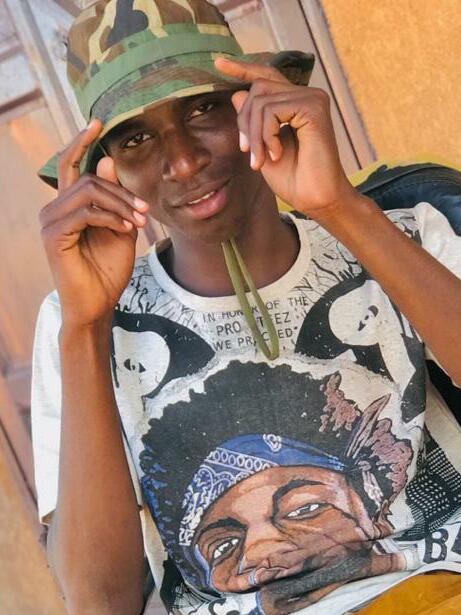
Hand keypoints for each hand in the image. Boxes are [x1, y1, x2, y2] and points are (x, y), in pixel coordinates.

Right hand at [39, 120, 149, 327]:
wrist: (99, 303)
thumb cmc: (108, 269)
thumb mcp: (120, 228)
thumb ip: (115, 198)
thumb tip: (108, 160)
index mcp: (69, 205)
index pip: (70, 165)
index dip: (81, 141)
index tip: (97, 122)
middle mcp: (54, 209)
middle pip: (89, 179)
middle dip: (122, 193)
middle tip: (145, 212)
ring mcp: (51, 222)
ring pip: (88, 192)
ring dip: (120, 205)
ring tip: (139, 223)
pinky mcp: (54, 236)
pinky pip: (85, 213)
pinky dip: (110, 218)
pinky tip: (126, 230)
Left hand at [214, 58, 357, 216]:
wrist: (315, 199)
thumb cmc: (293, 179)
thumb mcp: (262, 147)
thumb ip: (252, 121)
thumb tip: (237, 93)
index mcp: (296, 102)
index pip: (266, 76)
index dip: (242, 68)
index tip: (218, 63)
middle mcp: (306, 95)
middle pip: (257, 88)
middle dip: (245, 122)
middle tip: (248, 152)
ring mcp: (312, 98)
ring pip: (261, 100)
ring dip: (254, 135)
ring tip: (260, 160)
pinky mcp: (314, 107)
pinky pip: (272, 110)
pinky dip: (266, 135)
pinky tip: (276, 154)